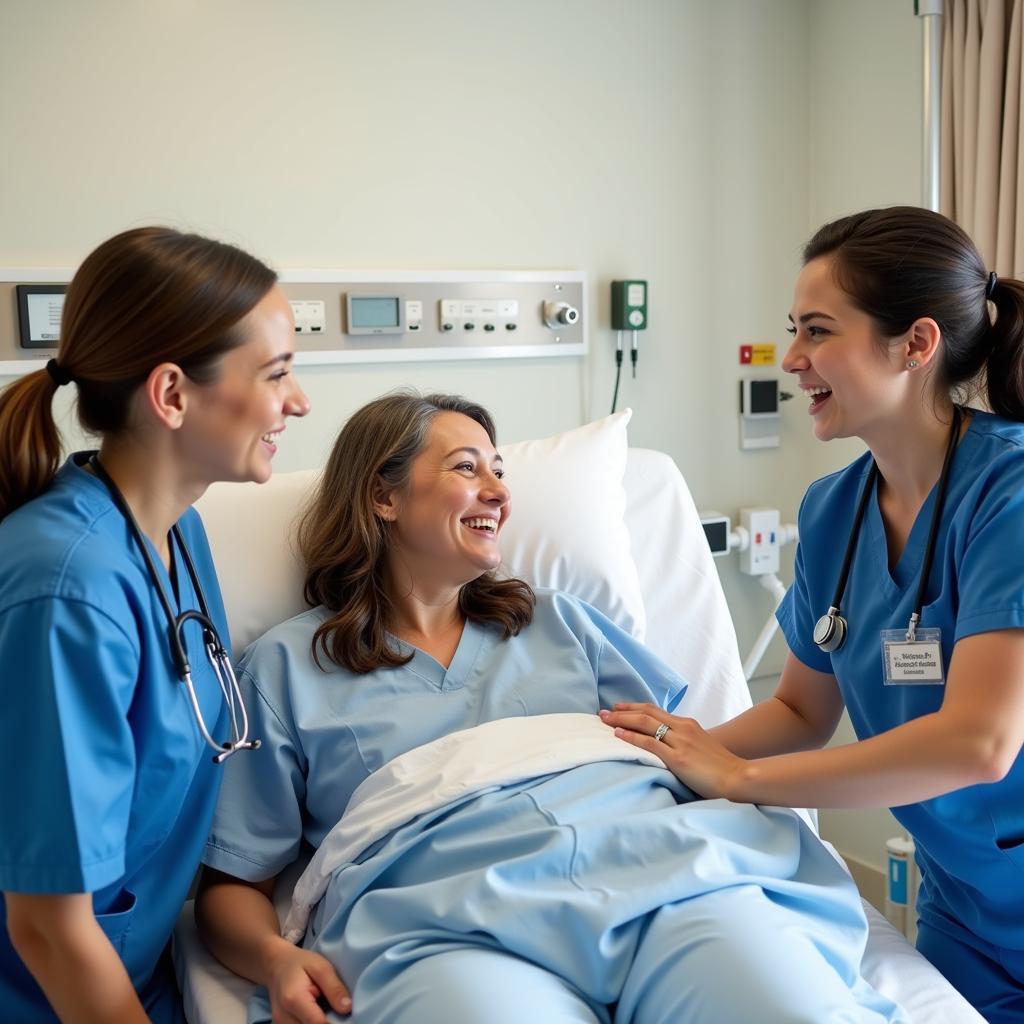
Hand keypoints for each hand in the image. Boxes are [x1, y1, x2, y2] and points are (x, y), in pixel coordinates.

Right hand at [264, 942, 351, 1023]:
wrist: (276, 966)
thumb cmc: (300, 963)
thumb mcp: (321, 967)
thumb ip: (334, 987)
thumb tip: (348, 1008)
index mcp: (294, 999)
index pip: (317, 1023)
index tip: (348, 1018)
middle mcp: (283, 1017)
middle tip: (340, 1015)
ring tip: (328, 1013)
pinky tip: (318, 1016)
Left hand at [599, 703, 747, 800]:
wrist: (739, 778)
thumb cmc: (720, 769)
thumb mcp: (701, 747)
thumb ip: (683, 742)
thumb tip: (664, 745)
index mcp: (688, 725)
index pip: (656, 711)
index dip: (635, 708)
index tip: (619, 708)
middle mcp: (683, 728)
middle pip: (647, 713)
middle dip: (623, 711)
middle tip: (604, 712)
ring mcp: (681, 742)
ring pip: (645, 724)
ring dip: (622, 720)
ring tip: (604, 720)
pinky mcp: (679, 759)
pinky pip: (650, 743)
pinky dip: (631, 737)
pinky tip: (618, 735)